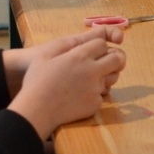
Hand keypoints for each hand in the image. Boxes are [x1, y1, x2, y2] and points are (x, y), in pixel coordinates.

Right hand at [7, 28, 126, 139]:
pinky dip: (94, 95)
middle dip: (116, 58)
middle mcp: (92, 71)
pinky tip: (81, 96)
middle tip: (108, 62)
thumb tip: (78, 42)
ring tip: (90, 80)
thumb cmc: (37, 81)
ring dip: (106, 76)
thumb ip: (65, 45)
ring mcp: (95, 88)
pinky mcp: (95, 104)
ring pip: (112, 78)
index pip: (102, 44)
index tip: (94, 51)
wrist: (36, 111)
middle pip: (117, 59)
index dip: (99, 46)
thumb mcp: (45, 55)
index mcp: (80, 56)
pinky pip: (102, 96)